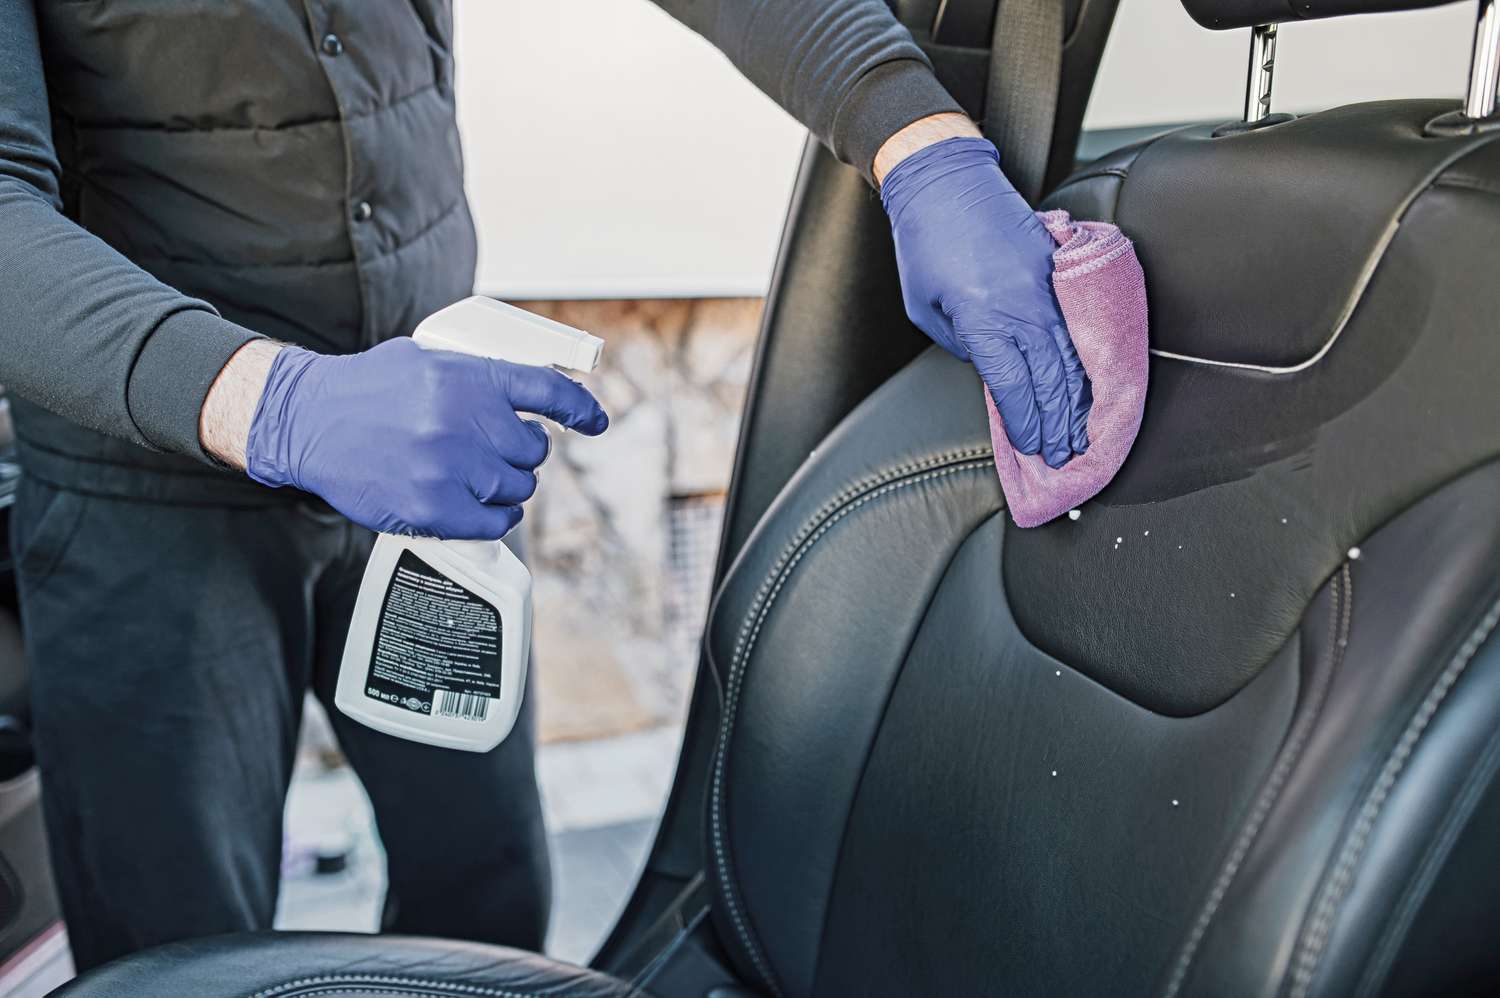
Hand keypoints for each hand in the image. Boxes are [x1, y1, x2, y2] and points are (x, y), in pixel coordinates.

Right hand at [241, 338, 607, 537]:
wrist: (307, 420)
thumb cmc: (369, 391)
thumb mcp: (428, 360)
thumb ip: (480, 377)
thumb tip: (531, 397)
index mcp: (468, 376)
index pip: (546, 390)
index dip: (578, 408)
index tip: (594, 421)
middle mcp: (463, 420)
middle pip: (533, 450)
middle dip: (521, 453)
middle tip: (494, 451)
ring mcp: (448, 467)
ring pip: (517, 488)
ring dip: (505, 486)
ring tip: (474, 475)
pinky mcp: (431, 508)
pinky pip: (492, 522)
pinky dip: (493, 517)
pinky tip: (477, 505)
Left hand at [880, 133, 1089, 466]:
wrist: (944, 179)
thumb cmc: (924, 241)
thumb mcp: (926, 307)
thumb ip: (963, 344)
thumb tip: (992, 368)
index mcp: (984, 319)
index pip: (1014, 387)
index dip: (1027, 423)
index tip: (1033, 446)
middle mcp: (1022, 304)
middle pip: (1051, 379)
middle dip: (1058, 422)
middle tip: (1065, 452)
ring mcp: (1046, 284)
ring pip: (1072, 354)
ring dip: (1078, 397)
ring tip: (1083, 428)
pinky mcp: (1057, 267)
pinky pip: (1077, 323)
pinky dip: (1085, 357)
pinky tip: (1091, 380)